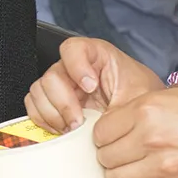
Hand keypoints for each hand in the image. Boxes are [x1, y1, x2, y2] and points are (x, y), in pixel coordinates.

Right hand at [25, 37, 163, 133]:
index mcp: (96, 55)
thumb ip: (117, 109)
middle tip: (78, 122)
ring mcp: (61, 85)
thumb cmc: (140, 97)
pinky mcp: (53, 102)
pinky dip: (43, 120)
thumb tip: (99, 128)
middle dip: (63, 103)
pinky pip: (34, 107)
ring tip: (71, 129)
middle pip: (52, 76)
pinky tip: (61, 129)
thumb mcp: (137, 100)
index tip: (91, 87)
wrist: (142, 112)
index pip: (73, 48)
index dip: (77, 66)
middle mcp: (74, 67)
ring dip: (52, 114)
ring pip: (39, 92)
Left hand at [90, 87, 177, 177]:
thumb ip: (142, 109)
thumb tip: (117, 123)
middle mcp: (150, 138)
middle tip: (119, 153)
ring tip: (126, 169)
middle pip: (105, 155)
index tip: (110, 136)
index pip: (102, 130)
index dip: (103, 134)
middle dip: (108, 155)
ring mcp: (161, 166)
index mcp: (148, 110)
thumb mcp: (175, 95)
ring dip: (116, 175)